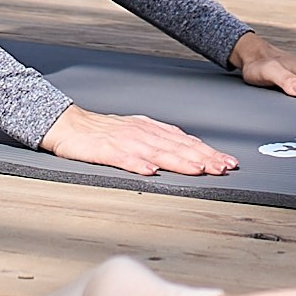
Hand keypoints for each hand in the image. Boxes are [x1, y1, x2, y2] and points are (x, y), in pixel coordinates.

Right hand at [41, 103, 236, 176]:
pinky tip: (150, 171)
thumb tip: (187, 152)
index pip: (185, 141)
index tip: (227, 162)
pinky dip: (137, 164)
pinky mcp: (105, 149)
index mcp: (150, 129)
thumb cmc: (102, 131)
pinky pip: (123, 158)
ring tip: (198, 169)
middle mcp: (141, 133)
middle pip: (177, 146)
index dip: (207, 152)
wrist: (68, 124)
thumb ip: (160, 141)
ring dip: (179, 161)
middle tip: (223, 167)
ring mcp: (124, 141)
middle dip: (203, 158)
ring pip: (157, 151)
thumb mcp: (136, 132)